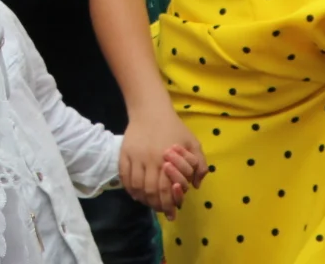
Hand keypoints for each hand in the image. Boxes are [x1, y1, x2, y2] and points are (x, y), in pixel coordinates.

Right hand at [119, 104, 203, 220]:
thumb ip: (200, 164)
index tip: (171, 213)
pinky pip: (124, 176)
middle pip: (150, 191)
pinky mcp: (124, 153)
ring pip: (136, 186)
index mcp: (167, 159)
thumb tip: (195, 185)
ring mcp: (135, 157)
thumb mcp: (193, 143)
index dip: (168, 204)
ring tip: (148, 203)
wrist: (150, 110)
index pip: (166, 189)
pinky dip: (129, 188)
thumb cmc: (174, 127)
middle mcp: (150, 160)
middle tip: (160, 211)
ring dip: (142, 198)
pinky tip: (135, 193)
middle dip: (156, 204)